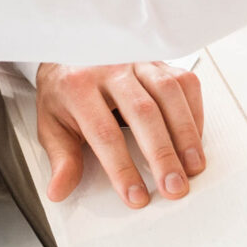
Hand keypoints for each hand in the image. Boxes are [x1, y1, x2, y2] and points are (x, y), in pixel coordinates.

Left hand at [32, 61, 205, 209]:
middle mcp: (111, 69)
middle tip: (173, 187)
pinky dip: (194, 112)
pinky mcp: (159, 60)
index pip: (104, 133)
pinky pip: (185, 82)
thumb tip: (59, 190)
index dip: (122, 168)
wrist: (72, 50)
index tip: (136, 196)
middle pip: (143, 112)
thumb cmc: (66, 92)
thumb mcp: (52, 125)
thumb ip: (62, 159)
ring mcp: (138, 61)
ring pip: (169, 93)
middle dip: (162, 154)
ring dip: (185, 134)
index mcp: (78, 87)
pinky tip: (194, 139)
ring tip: (192, 167)